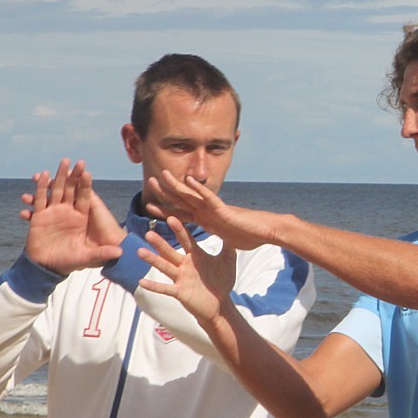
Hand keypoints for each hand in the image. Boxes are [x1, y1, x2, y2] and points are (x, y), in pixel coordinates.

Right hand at [22, 159, 122, 274]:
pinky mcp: (39, 218)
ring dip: (55, 177)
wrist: (51, 267)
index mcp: (82, 216)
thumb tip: (121, 253)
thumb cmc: (72, 261)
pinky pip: (40, 200)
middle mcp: (69, 211)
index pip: (84, 196)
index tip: (85, 171)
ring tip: (55, 165)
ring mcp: (54, 213)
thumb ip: (103, 253)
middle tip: (69, 160)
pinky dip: (40, 189)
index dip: (84, 184)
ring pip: (55, 191)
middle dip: (70, 175)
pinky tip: (39, 177)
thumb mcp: (90, 256)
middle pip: (70, 189)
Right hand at [138, 216, 235, 324]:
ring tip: (140, 251)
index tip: (171, 217)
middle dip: (160, 243)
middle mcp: (185, 265)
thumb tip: (231, 228)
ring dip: (153, 260)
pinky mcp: (180, 292)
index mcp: (196, 256)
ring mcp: (181, 278)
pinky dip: (154, 286)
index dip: (179, 229)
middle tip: (148, 232)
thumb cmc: (222, 281)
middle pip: (170, 252)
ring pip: (165, 267)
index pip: (186, 240)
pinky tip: (141, 281)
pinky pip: (165, 288)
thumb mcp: (228, 261)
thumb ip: (228, 246)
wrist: (220, 304)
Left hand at [146, 170, 278, 250]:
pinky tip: (189, 180)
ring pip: (192, 195)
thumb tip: (220, 243)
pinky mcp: (224, 210)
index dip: (165, 209)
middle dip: (165, 192)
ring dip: (177, 185)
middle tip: (150, 181)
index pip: (181, 214)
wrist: (267, 232)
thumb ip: (222, 239)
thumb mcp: (230, 241)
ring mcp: (215, 209)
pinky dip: (199, 189)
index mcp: (207, 220)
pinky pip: (210, 198)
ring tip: (163, 175)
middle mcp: (208, 212)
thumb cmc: (251, 236)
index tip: (150, 206)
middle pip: (182, 200)